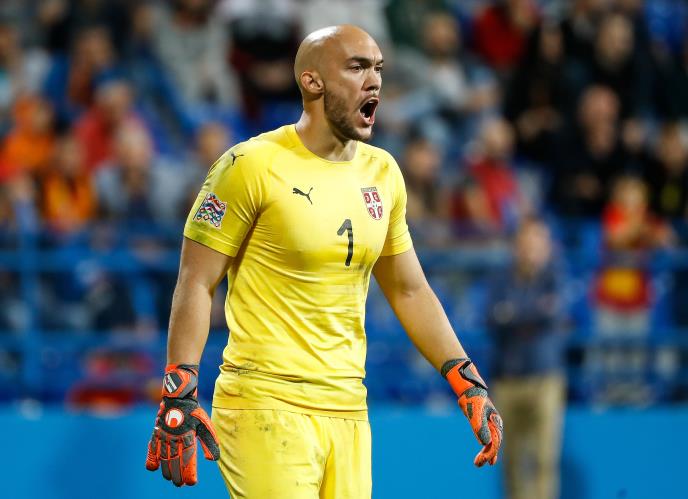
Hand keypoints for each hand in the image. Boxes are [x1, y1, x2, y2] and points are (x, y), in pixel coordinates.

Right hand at [145, 364, 219, 485]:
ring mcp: (164, 436)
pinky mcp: (156, 433)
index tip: (192, 482)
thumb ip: (209, 442)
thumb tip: (213, 460)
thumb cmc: (194, 412)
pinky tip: (152, 468)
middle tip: (180, 484)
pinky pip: (152, 448)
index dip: (189, 473)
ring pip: (164, 458)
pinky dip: (151, 458)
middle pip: (175, 462)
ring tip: (170, 479)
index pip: (188, 460)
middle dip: (178, 475)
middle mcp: (175, 438)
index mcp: (188, 436)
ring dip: (166, 470)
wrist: (178, 397)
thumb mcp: (205, 425)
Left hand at [443, 358, 502, 466]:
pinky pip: (487, 438)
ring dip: (487, 453)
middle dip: (488, 455)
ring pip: (492, 442)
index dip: (489, 453)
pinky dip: (486, 446)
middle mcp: (495, 425)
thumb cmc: (473, 400)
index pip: (495, 442)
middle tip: (478, 464)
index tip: (482, 461)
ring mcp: (490, 424)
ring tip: (481, 463)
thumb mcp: (475, 414)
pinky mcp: (484, 424)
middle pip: (494, 443)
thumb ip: (479, 427)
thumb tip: (485, 443)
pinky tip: (484, 453)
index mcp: (496, 423)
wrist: (469, 390)